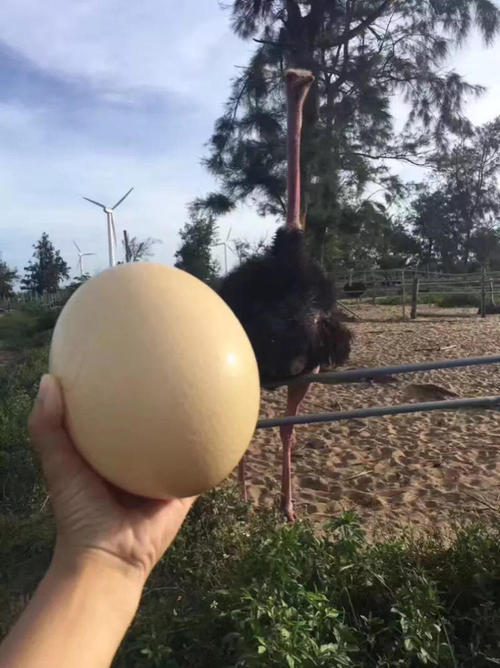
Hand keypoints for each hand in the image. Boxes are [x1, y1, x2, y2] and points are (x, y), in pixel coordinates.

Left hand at [29, 374, 194, 584]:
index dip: (119, 388)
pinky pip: (201, 463)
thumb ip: (48, 428)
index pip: (115, 412)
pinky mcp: (185, 486)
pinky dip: (212, 446)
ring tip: (201, 383)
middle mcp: (137, 458)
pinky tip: (223, 419)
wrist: (111, 557)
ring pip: (180, 439)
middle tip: (168, 360)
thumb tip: (48, 379)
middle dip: (160, 397)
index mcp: (109, 450)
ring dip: (189, 419)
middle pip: (151, 422)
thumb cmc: (80, 511)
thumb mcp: (58, 465)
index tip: (123, 357)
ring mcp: (163, 471)